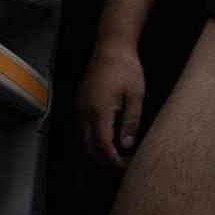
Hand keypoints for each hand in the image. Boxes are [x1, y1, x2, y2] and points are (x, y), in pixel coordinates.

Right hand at [79, 40, 149, 164]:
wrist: (111, 47)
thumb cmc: (126, 68)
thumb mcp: (135, 95)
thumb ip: (131, 122)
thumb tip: (127, 145)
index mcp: (98, 110)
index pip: (102, 145)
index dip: (113, 160)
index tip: (126, 166)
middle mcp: (84, 111)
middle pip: (89, 147)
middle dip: (105, 160)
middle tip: (124, 165)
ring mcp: (79, 107)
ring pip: (84, 139)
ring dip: (98, 151)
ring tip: (119, 155)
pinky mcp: (80, 104)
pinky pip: (83, 129)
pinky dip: (94, 139)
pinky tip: (110, 140)